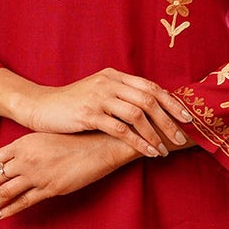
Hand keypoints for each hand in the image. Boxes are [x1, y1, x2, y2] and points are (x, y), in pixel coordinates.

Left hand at [0, 130, 144, 219]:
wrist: (97, 145)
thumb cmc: (73, 139)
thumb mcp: (43, 138)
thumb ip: (25, 149)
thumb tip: (11, 161)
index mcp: (22, 144)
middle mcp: (25, 159)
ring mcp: (37, 175)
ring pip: (4, 193)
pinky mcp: (49, 189)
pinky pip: (23, 202)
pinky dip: (8, 210)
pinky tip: (0, 215)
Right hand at [17, 69, 192, 158]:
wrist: (40, 106)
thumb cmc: (72, 104)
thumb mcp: (98, 93)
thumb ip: (121, 96)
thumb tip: (150, 108)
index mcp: (114, 76)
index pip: (151, 87)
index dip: (172, 102)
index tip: (187, 118)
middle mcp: (109, 83)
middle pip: (149, 100)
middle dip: (169, 120)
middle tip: (181, 137)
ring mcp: (99, 97)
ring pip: (137, 114)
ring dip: (155, 134)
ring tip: (164, 150)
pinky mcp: (88, 114)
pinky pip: (120, 129)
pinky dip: (137, 141)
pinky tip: (147, 151)